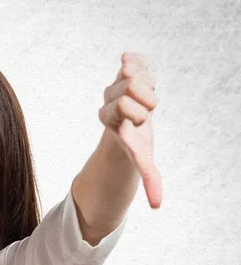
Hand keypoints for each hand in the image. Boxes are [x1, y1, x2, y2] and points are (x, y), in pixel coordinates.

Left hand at [98, 52, 161, 208]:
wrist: (129, 124)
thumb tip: (157, 206)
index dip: (136, 112)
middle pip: (128, 87)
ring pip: (132, 73)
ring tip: (147, 97)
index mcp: (110, 121)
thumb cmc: (136, 143)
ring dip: (148, 85)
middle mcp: (108, 101)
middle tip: (147, 109)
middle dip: (146, 98)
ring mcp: (114, 84)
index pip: (120, 106)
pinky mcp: (123, 70)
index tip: (141, 122)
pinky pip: (131, 58)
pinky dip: (138, 62)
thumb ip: (150, 179)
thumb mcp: (142, 160)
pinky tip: (138, 70)